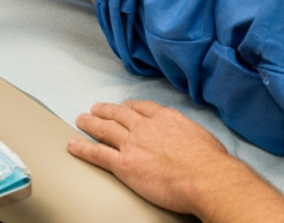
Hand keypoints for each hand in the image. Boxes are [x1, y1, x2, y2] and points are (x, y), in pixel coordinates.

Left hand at [68, 100, 234, 215]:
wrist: (205, 177)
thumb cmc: (210, 162)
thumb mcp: (202, 137)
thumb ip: (189, 135)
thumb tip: (191, 142)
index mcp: (166, 118)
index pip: (142, 107)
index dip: (129, 107)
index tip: (124, 107)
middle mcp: (146, 126)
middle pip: (119, 114)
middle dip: (106, 110)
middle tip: (96, 108)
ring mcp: (133, 144)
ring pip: (105, 129)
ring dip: (90, 123)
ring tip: (81, 119)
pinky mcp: (124, 164)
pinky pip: (97, 153)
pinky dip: (82, 147)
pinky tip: (72, 145)